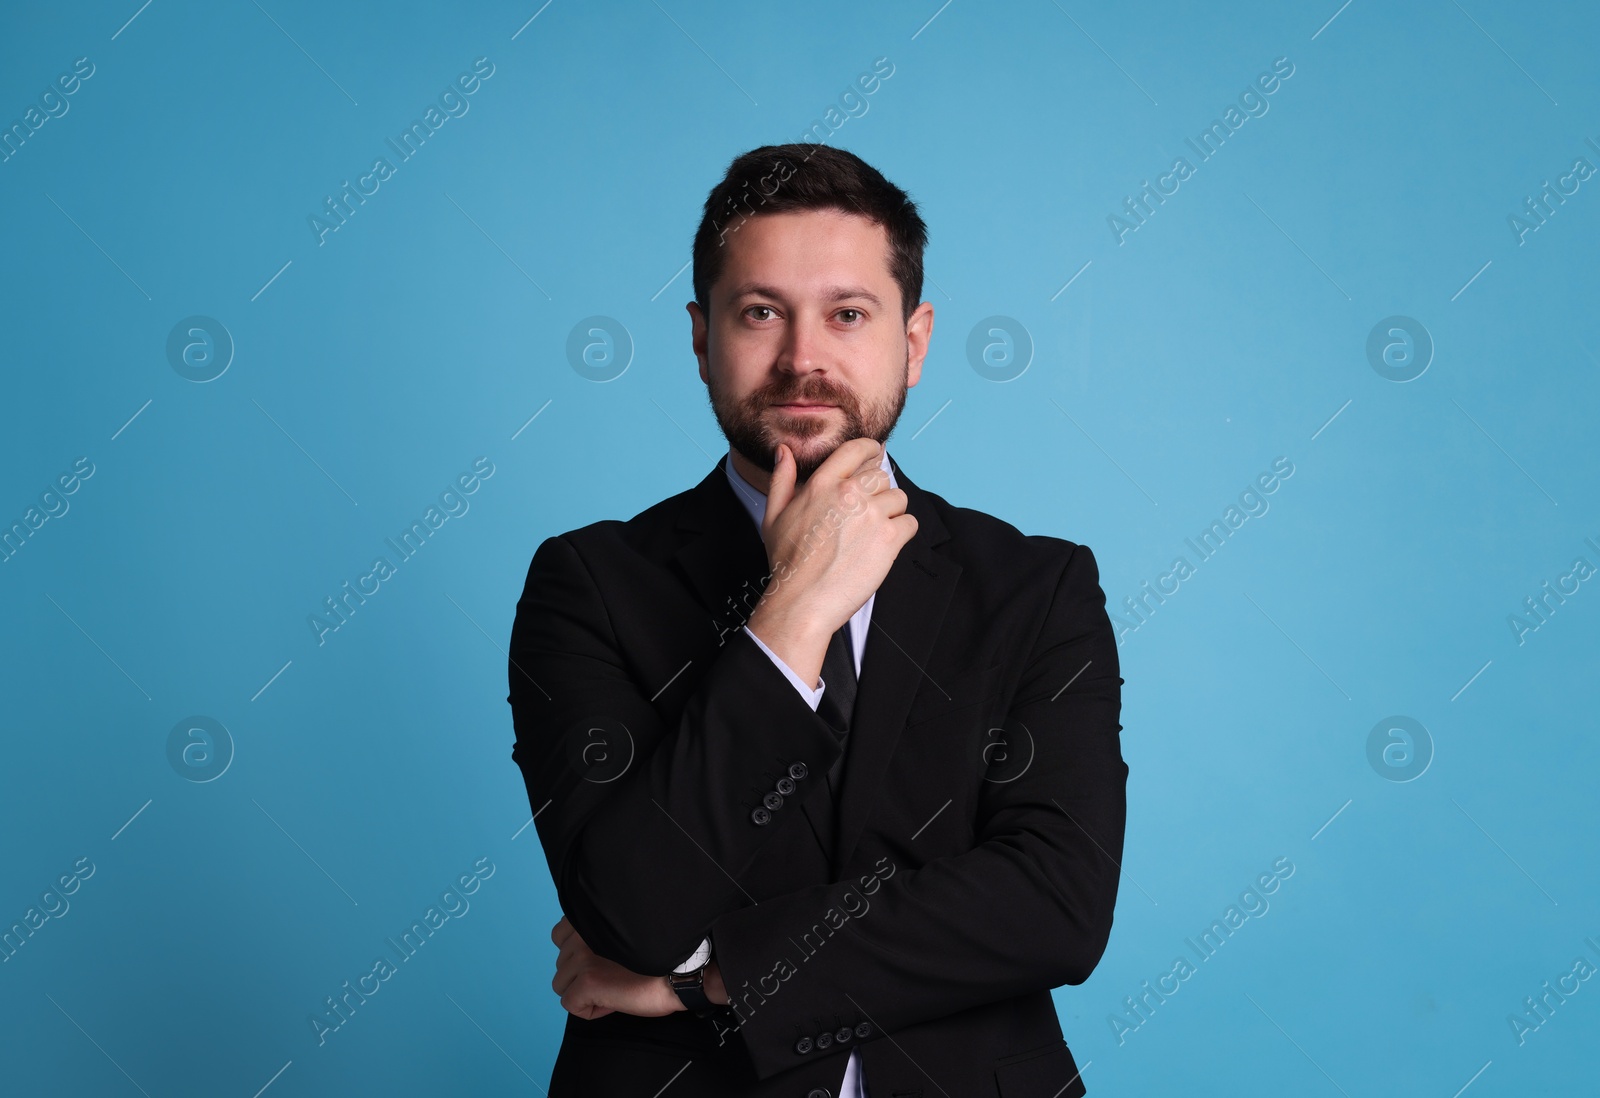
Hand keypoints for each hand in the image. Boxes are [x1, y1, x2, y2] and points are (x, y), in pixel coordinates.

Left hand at [550, 915, 679, 1019]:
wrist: (681, 972)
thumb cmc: (660, 956)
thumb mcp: (623, 934)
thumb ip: (598, 935)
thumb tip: (581, 957)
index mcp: (591, 918)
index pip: (559, 936)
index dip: (579, 955)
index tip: (605, 960)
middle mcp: (582, 933)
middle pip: (562, 965)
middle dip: (584, 975)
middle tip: (615, 976)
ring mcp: (583, 957)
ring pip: (562, 985)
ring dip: (585, 993)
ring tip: (615, 988)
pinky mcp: (588, 982)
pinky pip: (570, 1004)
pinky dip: (590, 1009)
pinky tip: (613, 1001)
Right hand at [749, 438, 916, 685]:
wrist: (802, 602)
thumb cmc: (787, 562)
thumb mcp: (774, 516)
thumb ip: (782, 479)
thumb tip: (784, 452)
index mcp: (822, 484)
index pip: (857, 450)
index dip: (870, 451)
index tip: (874, 456)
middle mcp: (850, 494)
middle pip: (881, 475)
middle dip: (877, 492)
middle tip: (867, 514)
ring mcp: (872, 515)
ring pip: (899, 498)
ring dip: (891, 513)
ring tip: (873, 533)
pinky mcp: (890, 539)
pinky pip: (910, 523)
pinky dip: (902, 533)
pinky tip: (884, 545)